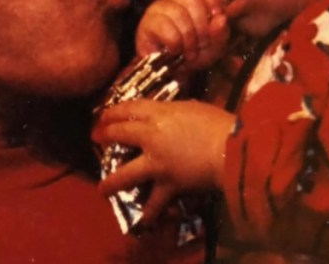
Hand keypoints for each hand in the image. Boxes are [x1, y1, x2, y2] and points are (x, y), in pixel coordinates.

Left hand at [92, 99, 235, 221]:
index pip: (129, 108)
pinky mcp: (167, 184)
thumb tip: (174, 114)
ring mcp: (156, 163)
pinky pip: (155, 202)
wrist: (232, 148)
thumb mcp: (195, 108)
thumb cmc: (220, 124)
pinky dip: (149, 213)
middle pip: (119, 133)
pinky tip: (142, 220)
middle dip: (104, 136)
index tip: (103, 115)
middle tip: (96, 138)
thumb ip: (177, 112)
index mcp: (160, 113)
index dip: (112, 112)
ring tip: (102, 189)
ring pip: (125, 174)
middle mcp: (151, 136)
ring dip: (111, 182)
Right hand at [136, 0, 228, 72]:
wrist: (171, 73)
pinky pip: (165, 27)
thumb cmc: (193, 55)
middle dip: (201, 26)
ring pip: (179, 13)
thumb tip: (220, 18)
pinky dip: (174, 43)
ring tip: (189, 52)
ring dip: (188, 38)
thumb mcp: (214, 47)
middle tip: (201, 44)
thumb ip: (220, 33)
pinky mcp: (148, 22)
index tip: (217, 16)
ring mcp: (160, 8)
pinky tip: (174, 51)